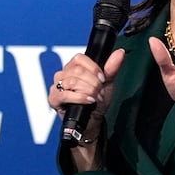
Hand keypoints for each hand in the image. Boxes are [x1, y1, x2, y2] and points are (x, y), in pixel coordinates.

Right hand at [51, 48, 126, 164]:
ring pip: (71, 81)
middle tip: (99, 92)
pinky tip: (88, 101)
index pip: (79, 58)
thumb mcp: (107, 83)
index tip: (102, 79)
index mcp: (74, 67)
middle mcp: (63, 74)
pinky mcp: (53, 99)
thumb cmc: (97, 101)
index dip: (93, 68)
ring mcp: (57, 86)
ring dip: (88, 91)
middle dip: (93, 83)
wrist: (93, 121)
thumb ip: (112, 68)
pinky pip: (64, 94)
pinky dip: (79, 97)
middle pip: (76, 70)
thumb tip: (120, 53)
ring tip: (95, 98)